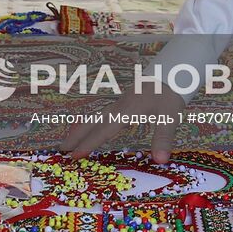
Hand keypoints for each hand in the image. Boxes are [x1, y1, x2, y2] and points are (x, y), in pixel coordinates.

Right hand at [59, 78, 186, 163]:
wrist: (171, 71)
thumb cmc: (170, 94)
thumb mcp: (170, 117)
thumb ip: (163, 138)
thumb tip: (160, 160)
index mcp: (126, 111)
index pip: (103, 130)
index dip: (88, 143)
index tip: (74, 155)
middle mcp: (118, 107)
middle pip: (92, 122)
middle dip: (76, 136)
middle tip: (60, 149)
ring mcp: (119, 103)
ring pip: (94, 117)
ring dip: (80, 129)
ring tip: (68, 139)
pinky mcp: (123, 102)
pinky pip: (101, 114)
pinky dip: (90, 122)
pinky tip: (89, 126)